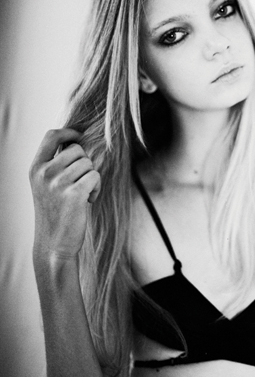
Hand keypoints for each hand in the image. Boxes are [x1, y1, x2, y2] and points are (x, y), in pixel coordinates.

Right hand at [29, 128, 100, 259]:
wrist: (54, 244)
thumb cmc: (55, 212)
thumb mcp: (46, 185)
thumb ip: (55, 164)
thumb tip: (76, 141)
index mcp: (35, 168)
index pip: (51, 135)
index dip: (69, 132)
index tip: (79, 136)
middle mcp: (44, 173)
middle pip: (77, 150)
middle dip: (84, 164)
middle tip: (79, 183)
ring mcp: (58, 183)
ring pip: (88, 164)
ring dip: (91, 178)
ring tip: (82, 195)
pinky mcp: (74, 194)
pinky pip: (95, 176)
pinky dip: (96, 188)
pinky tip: (88, 201)